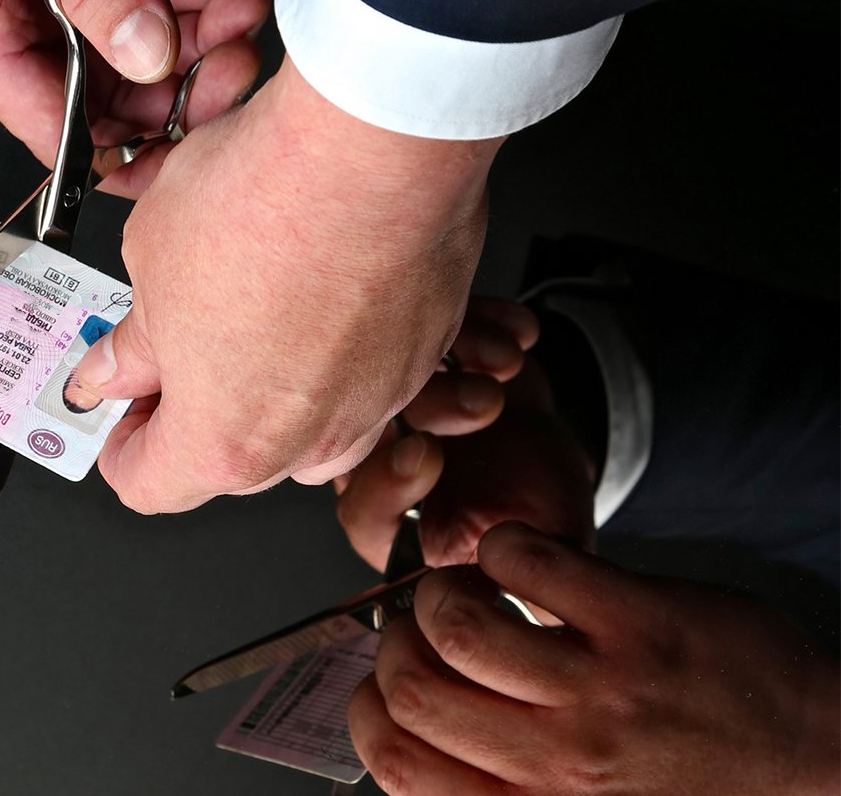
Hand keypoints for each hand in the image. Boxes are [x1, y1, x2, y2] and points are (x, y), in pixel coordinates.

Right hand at [0, 0, 267, 196]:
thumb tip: (144, 52)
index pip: (45, 125)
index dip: (113, 154)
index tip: (168, 164)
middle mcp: (31, 22)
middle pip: (113, 98)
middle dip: (178, 93)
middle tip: (223, 78)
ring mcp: (82, 7)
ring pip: (153, 57)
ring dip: (207, 52)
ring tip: (238, 29)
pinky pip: (170, 14)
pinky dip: (210, 12)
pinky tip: (236, 6)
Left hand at [74, 60, 505, 511]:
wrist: (374, 147)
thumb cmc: (262, 201)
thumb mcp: (150, 263)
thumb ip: (133, 340)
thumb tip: (117, 366)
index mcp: (222, 442)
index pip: (150, 485)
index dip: (122, 449)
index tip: (119, 410)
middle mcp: (306, 443)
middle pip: (232, 464)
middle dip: (195, 413)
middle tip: (173, 346)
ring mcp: (374, 404)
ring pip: (307, 428)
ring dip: (270, 392)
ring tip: (249, 313)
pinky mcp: (421, 357)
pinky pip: (363, 376)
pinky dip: (333, 350)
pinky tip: (312, 286)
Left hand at [335, 331, 594, 569]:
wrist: (548, 463)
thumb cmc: (535, 519)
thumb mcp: (535, 560)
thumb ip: (510, 576)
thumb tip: (489, 592)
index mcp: (388, 520)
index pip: (363, 508)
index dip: (385, 484)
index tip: (424, 456)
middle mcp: (376, 456)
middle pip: (374, 424)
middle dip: (429, 405)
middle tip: (481, 404)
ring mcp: (397, 399)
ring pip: (401, 363)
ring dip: (456, 354)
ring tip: (507, 364)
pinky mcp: (425, 350)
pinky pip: (439, 320)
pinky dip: (482, 320)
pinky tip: (520, 332)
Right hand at [349, 522, 840, 794]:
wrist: (813, 757)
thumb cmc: (686, 781)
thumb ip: (494, 781)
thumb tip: (410, 735)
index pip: (398, 767)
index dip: (368, 709)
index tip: (381, 681)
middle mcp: (562, 765)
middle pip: (414, 689)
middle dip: (400, 641)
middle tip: (422, 625)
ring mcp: (602, 691)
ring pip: (458, 625)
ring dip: (444, 591)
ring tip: (469, 589)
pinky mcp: (639, 622)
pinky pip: (524, 562)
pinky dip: (504, 548)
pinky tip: (523, 562)